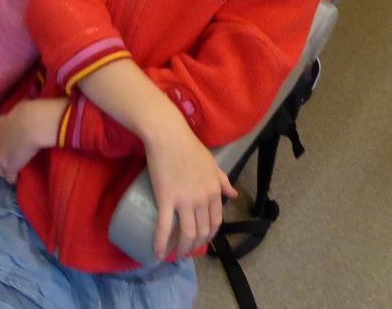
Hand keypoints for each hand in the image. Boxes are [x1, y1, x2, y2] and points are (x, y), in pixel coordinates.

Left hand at [0, 98, 64, 184]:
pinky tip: (17, 176)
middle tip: (6, 159)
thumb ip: (5, 123)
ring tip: (13, 168)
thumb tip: (12, 122)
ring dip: (4, 170)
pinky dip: (13, 178)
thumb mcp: (9, 115)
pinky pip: (9, 178)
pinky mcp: (9, 168)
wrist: (30, 124)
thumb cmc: (24, 113)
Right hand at [143, 120, 236, 261]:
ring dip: (182, 249)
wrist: (167, 135)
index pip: (216, 221)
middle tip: (186, 251)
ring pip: (187, 234)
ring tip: (175, 255)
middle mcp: (203, 199)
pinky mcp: (166, 199)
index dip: (209, 235)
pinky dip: (161, 243)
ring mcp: (185, 201)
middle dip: (195, 245)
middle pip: (202, 231)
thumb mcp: (212, 164)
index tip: (201, 241)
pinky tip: (158, 253)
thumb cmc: (188, 146)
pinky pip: (165, 227)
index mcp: (215, 191)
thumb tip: (233, 194)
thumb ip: (222, 180)